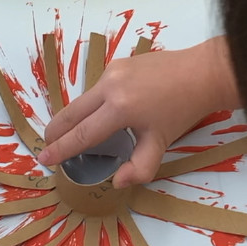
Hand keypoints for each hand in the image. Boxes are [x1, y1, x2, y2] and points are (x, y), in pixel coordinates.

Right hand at [38, 36, 238, 187]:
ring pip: (83, 99)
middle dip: (56, 131)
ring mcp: (112, 71)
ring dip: (74, 117)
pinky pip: (96, 89)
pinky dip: (91, 104)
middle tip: (47, 146)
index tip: (45, 158)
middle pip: (72, 113)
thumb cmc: (182, 110)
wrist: (201, 73)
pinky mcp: (117, 63)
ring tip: (72, 133)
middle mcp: (109, 86)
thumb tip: (117, 182)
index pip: (82, 134)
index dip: (62, 149)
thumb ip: (140, 167)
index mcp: (119, 108)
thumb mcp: (161, 143)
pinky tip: (99, 114)